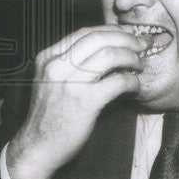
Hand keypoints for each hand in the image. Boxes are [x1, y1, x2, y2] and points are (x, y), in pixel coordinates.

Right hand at [6, 26, 150, 178]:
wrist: (37, 147)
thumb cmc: (49, 116)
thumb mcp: (50, 80)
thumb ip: (69, 64)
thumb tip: (105, 51)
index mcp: (48, 56)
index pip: (85, 32)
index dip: (111, 31)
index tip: (127, 35)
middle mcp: (56, 65)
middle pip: (98, 38)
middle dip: (125, 38)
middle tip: (141, 44)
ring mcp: (69, 83)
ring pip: (109, 55)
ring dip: (130, 58)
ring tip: (139, 65)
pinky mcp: (84, 102)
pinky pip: (116, 82)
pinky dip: (131, 81)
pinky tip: (134, 85)